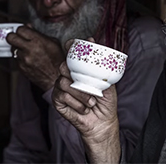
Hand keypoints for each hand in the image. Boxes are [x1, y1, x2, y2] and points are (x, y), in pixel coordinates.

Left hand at [6, 24, 63, 90]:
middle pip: (11, 37)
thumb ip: (39, 34)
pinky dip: (20, 57)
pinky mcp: (20, 67)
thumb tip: (29, 27)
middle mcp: (28, 49)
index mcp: (38, 41)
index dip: (22, 29)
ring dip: (17, 48)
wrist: (56, 78)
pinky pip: (15, 58)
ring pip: (12, 48)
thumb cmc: (57, 61)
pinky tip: (28, 58)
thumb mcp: (53, 42)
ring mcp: (23, 59)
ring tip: (26, 50)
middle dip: (13, 36)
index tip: (24, 31)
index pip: (20, 29)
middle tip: (17, 37)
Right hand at [52, 38, 120, 162]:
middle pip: (63, 66)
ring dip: (80, 93)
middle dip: (74, 73)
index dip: (69, 46)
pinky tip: (84, 109)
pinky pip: (62, 96)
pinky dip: (76, 103)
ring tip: (92, 102)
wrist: (102, 122)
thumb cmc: (105, 102)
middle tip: (87, 83)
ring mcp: (61, 89)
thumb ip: (102, 68)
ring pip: (63, 82)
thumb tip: (99, 51)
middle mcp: (68, 77)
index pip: (71, 55)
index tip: (71, 43)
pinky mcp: (57, 101)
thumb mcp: (108, 83)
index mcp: (79, 71)